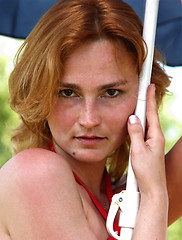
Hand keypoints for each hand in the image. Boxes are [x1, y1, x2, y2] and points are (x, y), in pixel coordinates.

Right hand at [127, 84, 166, 198]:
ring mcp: (153, 143)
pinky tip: (136, 123)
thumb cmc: (146, 172)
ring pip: (146, 124)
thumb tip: (133, 118)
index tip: (150, 86)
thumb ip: (135, 133)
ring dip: (143, 113)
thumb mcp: (138, 151)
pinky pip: (144, 132)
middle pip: (150, 116)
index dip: (150, 99)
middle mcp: (156, 138)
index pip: (151, 113)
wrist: (153, 188)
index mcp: (155, 136)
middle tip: (145, 90)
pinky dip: (140, 124)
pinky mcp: (149, 148)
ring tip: (139, 103)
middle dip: (147, 102)